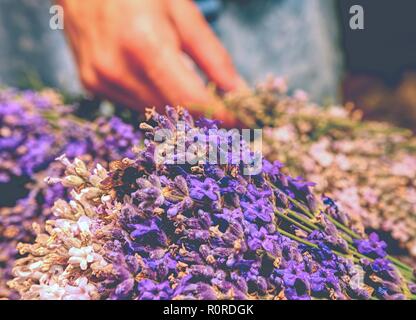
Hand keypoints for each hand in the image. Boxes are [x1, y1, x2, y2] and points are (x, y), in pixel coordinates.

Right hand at [57, 0, 244, 125]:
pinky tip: (158, 80)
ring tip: (192, 90)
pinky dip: (155, 99)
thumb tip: (238, 92)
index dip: (219, 115)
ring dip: (179, 109)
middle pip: (174, 112)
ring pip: (155, 112)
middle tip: (223, 108)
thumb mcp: (182, 11)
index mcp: (143, 44)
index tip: (242, 122)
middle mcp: (117, 69)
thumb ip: (212, 56)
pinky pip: (135, 105)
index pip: (190, 99)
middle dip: (204, 115)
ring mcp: (100, 81)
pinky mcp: (92, 86)